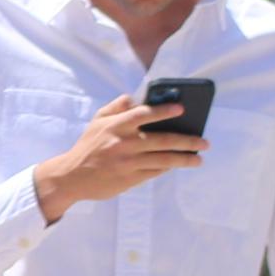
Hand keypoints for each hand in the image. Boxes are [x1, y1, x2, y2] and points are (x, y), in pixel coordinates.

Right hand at [31, 93, 205, 220]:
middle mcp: (123, 143)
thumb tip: (135, 98)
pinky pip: (155, 171)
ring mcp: (128, 162)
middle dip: (187, 140)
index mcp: (116, 126)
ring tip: (198, 159)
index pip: (143, 114)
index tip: (182, 109)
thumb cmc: (88, 146)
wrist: (71, 176)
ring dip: (185, 158)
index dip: (164, 110)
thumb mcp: (96, 122)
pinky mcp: (129, 178)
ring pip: (164, 159)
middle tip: (204, 141)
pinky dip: (168, 168)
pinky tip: (178, 165)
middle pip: (162, 140)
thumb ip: (116, 107)